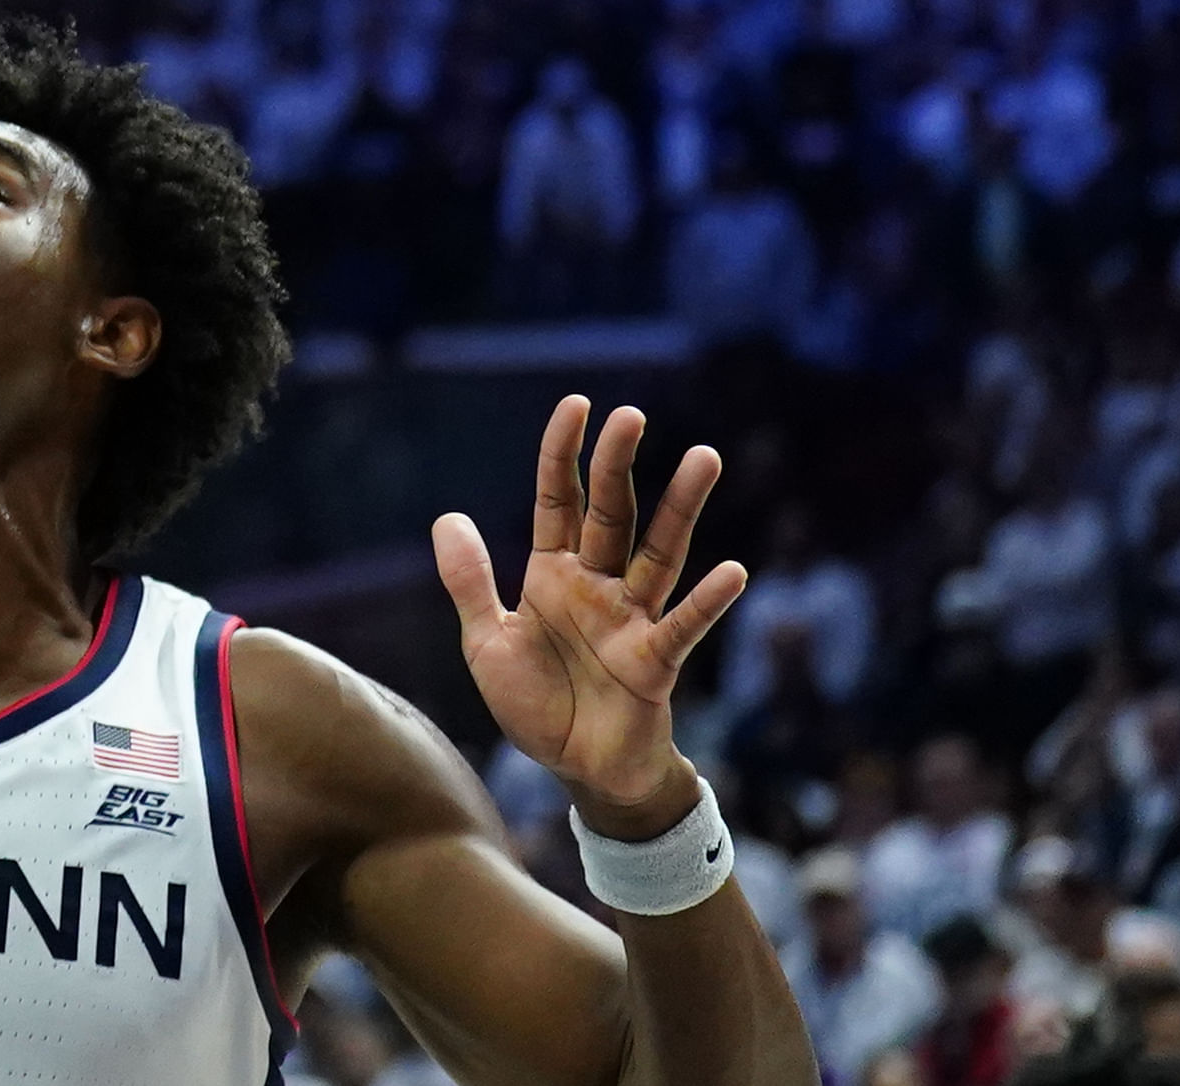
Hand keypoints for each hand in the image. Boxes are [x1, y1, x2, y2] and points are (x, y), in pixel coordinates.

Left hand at [433, 396, 751, 825]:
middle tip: (631, 414)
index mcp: (553, 575)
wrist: (578, 774)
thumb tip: (447, 517)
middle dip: (618, 464)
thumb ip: (472, 583)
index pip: (558, 499)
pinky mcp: (655, 662)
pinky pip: (682, 626)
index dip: (563, 454)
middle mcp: (597, 586)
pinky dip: (707, 601)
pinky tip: (731, 570)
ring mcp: (630, 620)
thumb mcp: (488, 644)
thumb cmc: (538, 707)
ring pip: (659, 552)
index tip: (577, 404)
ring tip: (703, 457)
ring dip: (681, 507)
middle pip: (611, 512)